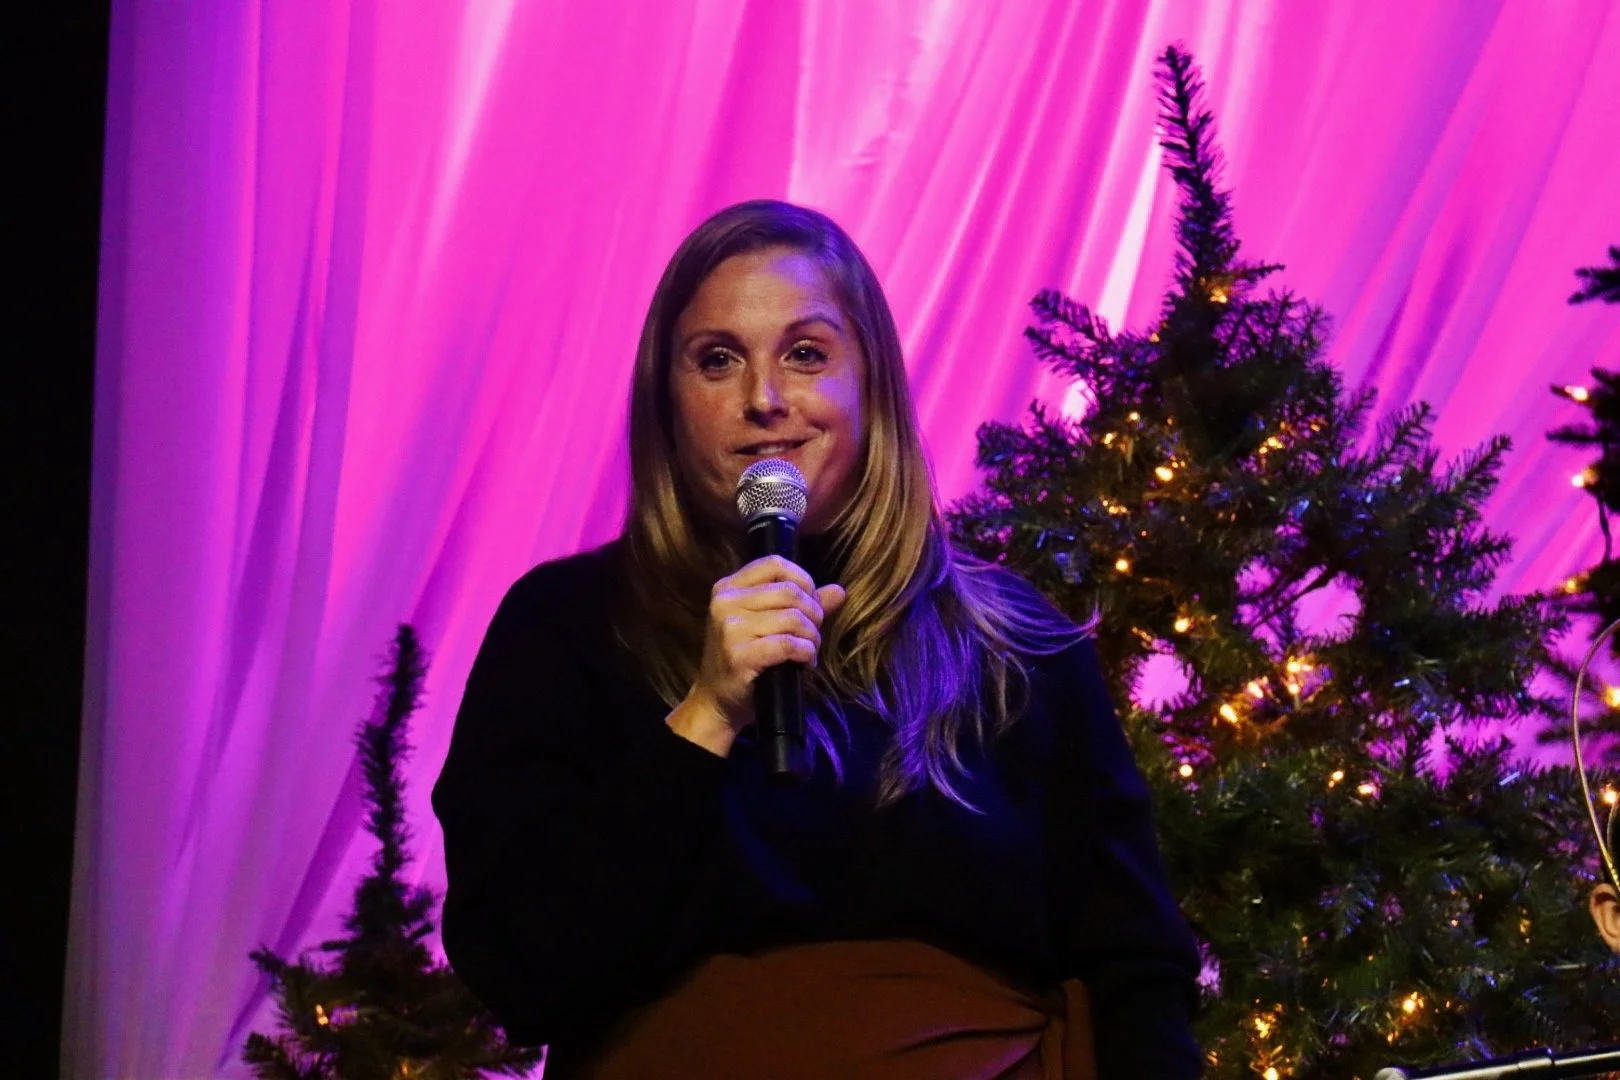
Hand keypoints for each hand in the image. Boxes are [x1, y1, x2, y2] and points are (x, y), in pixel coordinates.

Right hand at [667, 555, 846, 754]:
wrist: (717, 701)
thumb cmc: (745, 659)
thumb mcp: (767, 625)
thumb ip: (802, 605)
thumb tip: (839, 590)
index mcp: (728, 587)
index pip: (775, 564)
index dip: (803, 579)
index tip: (812, 603)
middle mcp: (725, 602)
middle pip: (790, 592)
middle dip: (813, 613)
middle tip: (814, 634)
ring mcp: (729, 628)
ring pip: (793, 618)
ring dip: (812, 636)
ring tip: (810, 650)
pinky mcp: (739, 655)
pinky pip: (788, 644)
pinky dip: (806, 652)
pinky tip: (806, 662)